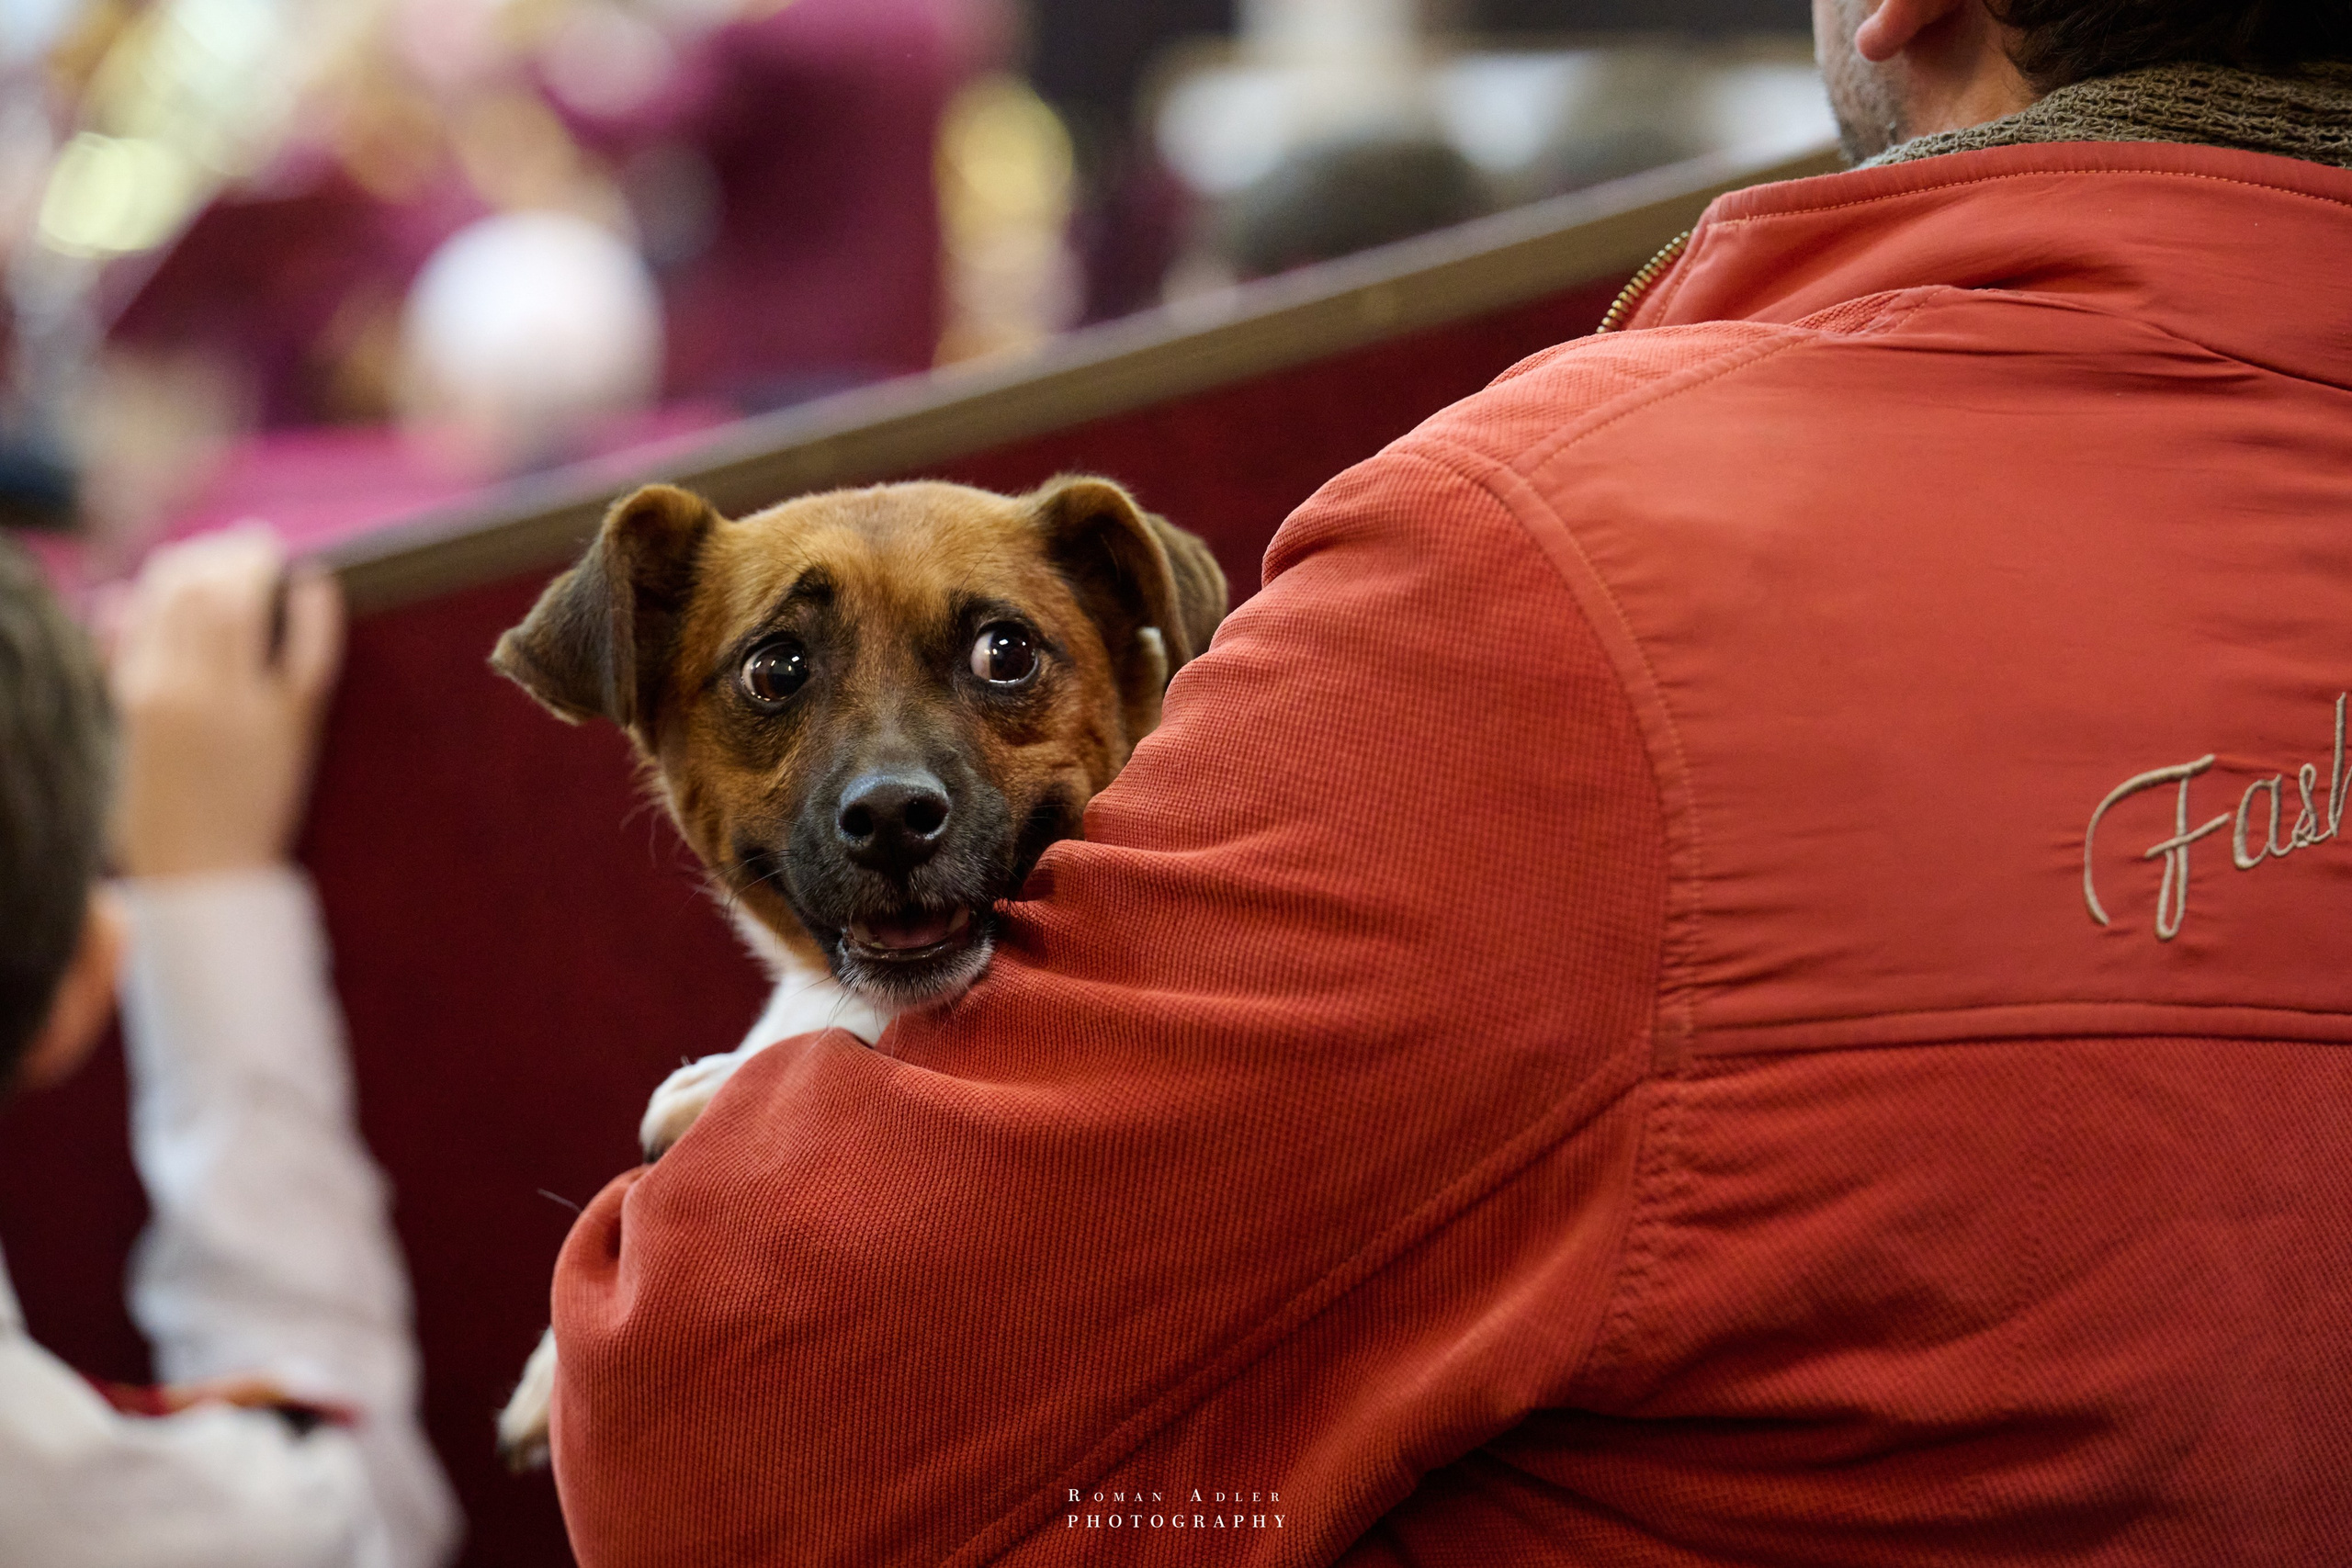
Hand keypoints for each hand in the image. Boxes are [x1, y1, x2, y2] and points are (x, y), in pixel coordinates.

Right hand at [107, 528, 344, 877]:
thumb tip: (115, 599)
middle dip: (217, 558)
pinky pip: (307, 658)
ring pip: (242, 611)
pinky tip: (317, 582)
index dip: (179, 566)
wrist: (204, 875)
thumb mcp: (120, 733)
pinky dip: (315, 614)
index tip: (197, 558)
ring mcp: (238, 708)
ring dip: (255, 570)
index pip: (155, 599)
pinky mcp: (288, 729)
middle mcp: (184, 691)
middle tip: (243, 546)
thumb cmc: (157, 809)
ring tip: (267, 554)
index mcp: (139, 692)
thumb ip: (121, 665)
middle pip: (198, 592)